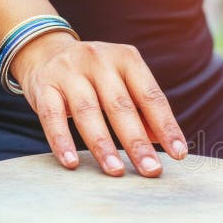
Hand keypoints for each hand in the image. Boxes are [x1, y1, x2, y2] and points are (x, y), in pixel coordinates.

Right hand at [11, 32, 187, 176]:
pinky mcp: (43, 87)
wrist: (46, 51)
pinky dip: (62, 141)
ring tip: (116, 171)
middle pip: (121, 107)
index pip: (151, 97)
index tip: (179, 154)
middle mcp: (99, 61)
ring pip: (88, 113)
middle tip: (151, 170)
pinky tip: (71, 163)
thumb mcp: (123, 83)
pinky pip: (52, 117)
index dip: (166, 126)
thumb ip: (143, 111)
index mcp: (127, 59)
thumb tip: (165, 143)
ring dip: (103, 145)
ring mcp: (69, 72)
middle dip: (138, 142)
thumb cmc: (96, 76)